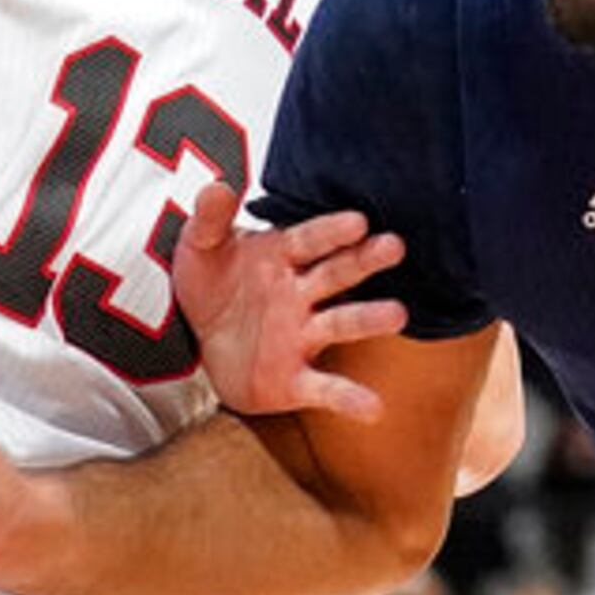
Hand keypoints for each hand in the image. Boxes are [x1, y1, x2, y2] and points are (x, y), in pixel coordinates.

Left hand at [169, 181, 409, 421]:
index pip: (310, 240)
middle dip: (364, 261)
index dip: (332, 231)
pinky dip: (349, 398)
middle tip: (394, 246)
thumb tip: (217, 186)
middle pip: (337, 274)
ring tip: (398, 314)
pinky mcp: (294, 379)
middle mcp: (300, 294)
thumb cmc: (210, 285)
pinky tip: (373, 408)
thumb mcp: (199, 247)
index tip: (358, 221)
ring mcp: (301, 336)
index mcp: (281, 256)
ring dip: (368, 319)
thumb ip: (209, 219)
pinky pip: (324, 388)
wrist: (196, 342)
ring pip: (340, 324)